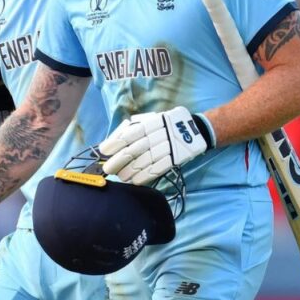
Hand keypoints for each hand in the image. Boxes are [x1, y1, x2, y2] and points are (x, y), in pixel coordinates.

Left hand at [98, 107, 214, 184]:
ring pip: (146, 160)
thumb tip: (111, 140)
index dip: (116, 142)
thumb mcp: (150, 119)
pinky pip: (159, 168)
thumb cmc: (165, 124)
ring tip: (121, 177)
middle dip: (120, 160)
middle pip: (136, 149)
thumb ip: (132, 127)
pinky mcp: (176, 158)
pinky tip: (136, 181)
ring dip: (131, 171)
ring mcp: (169, 146)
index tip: (104, 150)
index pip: (131, 133)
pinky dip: (146, 176)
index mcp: (152, 122)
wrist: (195, 129)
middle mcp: (160, 134)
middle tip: (108, 168)